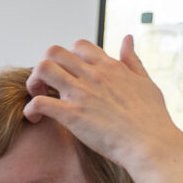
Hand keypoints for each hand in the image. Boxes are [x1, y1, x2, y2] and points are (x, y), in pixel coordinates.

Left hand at [24, 36, 182, 178]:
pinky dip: (31, 109)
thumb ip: (133, 60)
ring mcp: (81, 93)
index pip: (78, 46)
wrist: (151, 144)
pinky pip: (39, 102)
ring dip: (33, 82)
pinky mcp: (72, 115)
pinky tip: (35, 118)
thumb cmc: (152, 118)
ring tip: (38, 97)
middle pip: (54, 52)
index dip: (68, 59)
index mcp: (109, 66)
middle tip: (47, 86)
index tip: (68, 77)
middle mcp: (93, 75)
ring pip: (43, 69)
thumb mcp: (145, 82)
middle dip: (44, 66)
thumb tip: (128, 38)